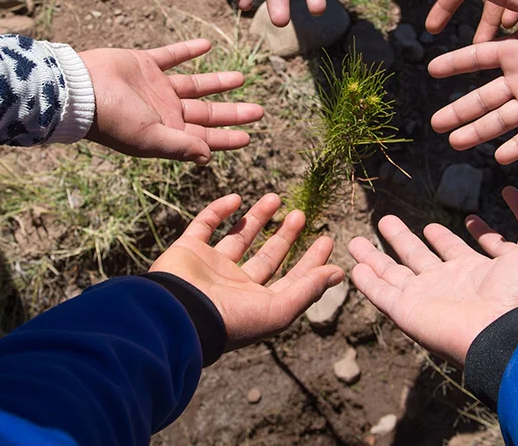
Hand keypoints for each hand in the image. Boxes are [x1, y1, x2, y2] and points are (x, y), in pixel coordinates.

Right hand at [80, 39, 262, 163]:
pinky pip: (171, 55)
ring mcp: (154, 87)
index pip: (204, 137)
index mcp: (165, 132)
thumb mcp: (149, 138)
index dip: (226, 139)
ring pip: (195, 85)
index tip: (249, 138)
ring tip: (242, 78)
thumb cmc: (112, 119)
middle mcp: (163, 111)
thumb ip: (180, 146)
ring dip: (217, 82)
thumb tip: (208, 158)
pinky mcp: (144, 64)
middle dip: (232, 113)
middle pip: (206, 113)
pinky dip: (188, 50)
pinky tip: (206, 45)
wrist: (78, 89)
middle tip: (259, 111)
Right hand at [150, 193, 343, 348]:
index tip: (327, 239)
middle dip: (285, 236)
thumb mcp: (278, 309)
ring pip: (238, 236)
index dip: (311, 262)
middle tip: (302, 214)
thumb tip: (339, 273)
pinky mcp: (188, 250)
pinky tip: (236, 198)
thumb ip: (308, 289)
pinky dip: (218, 210)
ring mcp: (210, 267)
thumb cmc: (231, 320)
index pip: (291, 279)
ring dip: (257, 217)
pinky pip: (204, 225)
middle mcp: (234, 286)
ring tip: (276, 197)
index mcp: (256, 303)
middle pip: (266, 256)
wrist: (177, 315)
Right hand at [348, 196, 517, 365]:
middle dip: (400, 239)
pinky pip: (381, 294)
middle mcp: (444, 285)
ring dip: (373, 258)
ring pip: (391, 274)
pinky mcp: (406, 311)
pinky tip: (353, 269)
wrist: (504, 332)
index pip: (451, 250)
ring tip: (353, 240)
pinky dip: (367, 283)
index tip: (429, 226)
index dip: (440, 238)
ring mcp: (423, 299)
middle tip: (384, 219)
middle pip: (415, 258)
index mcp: (472, 272)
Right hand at [429, 0, 517, 164]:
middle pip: (484, 98)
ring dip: (479, 131)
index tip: (431, 70)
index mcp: (516, 50)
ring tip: (455, 143)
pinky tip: (499, 157)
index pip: (477, 59)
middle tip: (435, 124)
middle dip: (459, 111)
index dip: (454, 64)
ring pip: (502, 119)